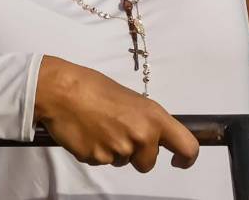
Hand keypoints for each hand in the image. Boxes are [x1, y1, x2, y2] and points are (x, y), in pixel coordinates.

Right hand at [33, 56, 198, 172]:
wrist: (61, 90)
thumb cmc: (93, 86)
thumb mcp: (130, 98)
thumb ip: (144, 119)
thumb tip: (149, 132)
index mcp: (153, 117)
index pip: (187, 146)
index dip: (187, 158)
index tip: (179, 161)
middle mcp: (141, 136)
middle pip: (148, 162)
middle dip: (136, 154)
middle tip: (118, 132)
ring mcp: (118, 150)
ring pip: (122, 161)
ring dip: (113, 150)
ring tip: (98, 125)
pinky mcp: (97, 158)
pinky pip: (102, 161)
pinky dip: (95, 150)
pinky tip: (86, 131)